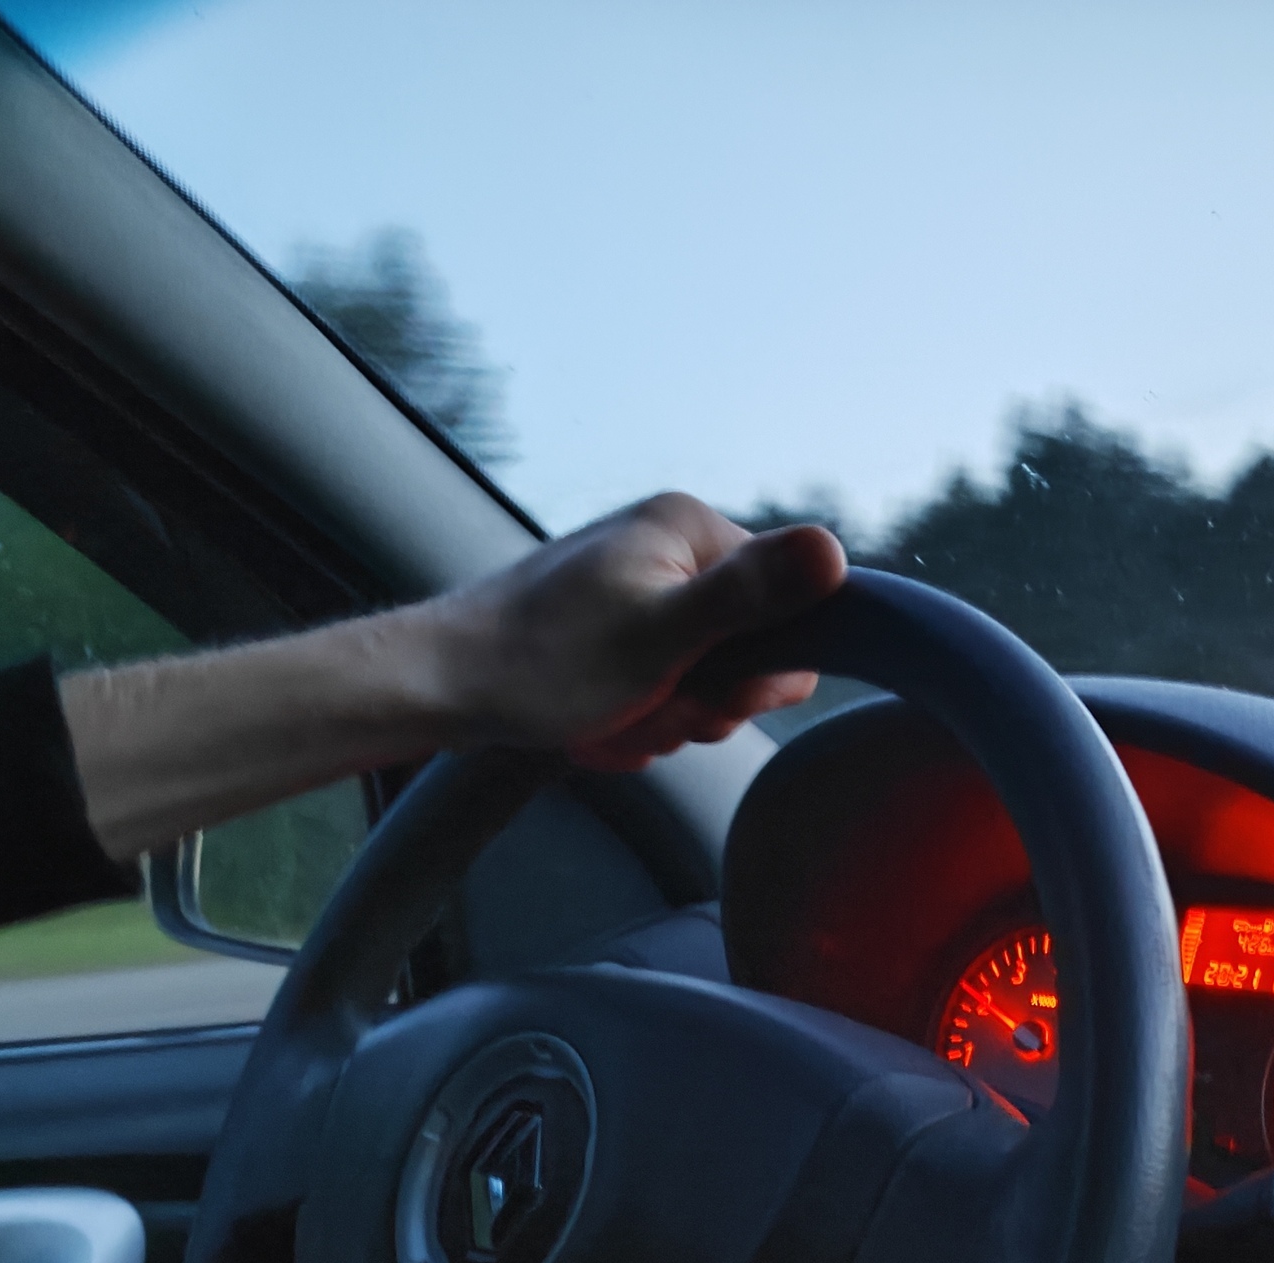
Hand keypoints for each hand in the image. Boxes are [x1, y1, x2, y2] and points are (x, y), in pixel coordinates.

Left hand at [423, 492, 841, 771]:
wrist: (440, 686)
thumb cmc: (541, 664)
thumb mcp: (660, 637)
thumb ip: (750, 597)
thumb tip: (833, 550)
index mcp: (691, 529)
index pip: (794, 608)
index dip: (761, 672)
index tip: (707, 694)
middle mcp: (670, 547)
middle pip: (750, 648)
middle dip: (705, 700)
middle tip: (651, 708)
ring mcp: (642, 586)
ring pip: (707, 676)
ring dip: (668, 716)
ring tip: (616, 716)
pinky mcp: (616, 626)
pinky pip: (665, 683)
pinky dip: (638, 716)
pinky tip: (599, 722)